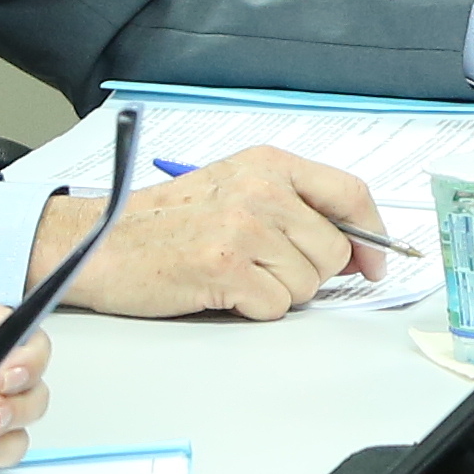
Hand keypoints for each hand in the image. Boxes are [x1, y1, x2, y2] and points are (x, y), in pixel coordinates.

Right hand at [71, 144, 373, 318]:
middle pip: (333, 250)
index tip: (374, 262)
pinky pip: (275, 307)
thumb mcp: (233, 189)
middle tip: (266, 271)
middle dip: (310, 273)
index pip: (350, 192)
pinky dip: (253, 309)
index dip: (373, 234)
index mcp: (268, 164)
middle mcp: (262, 190)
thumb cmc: (164, 222)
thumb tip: (353, 247)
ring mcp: (244, 228)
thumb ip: (292, 205)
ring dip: (278, 292)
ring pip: (307, 284)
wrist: (99, 243)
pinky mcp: (226, 268)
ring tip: (236, 276)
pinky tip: (221, 291)